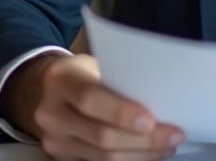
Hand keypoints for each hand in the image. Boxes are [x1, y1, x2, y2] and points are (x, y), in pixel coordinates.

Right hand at [0, 52, 184, 160]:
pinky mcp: (61, 157)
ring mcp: (54, 140)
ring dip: (141, 154)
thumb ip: (117, 79)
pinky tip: (148, 154)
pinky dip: (129, 160)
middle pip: (100, 135)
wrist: (42, 91)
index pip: (90, 99)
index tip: (151, 120)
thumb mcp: (92, 64)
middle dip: (143, 140)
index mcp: (61, 80)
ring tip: (167, 146)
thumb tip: (161, 96)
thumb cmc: (79, 74)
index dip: (122, 113)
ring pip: (102, 157)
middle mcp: (52, 113)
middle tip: (174, 135)